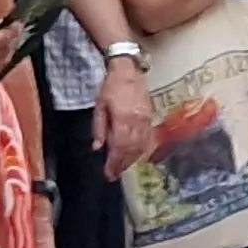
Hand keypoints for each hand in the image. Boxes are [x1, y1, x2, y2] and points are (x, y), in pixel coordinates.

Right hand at [0, 22, 20, 81]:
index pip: (2, 40)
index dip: (12, 31)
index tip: (16, 23)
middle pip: (6, 51)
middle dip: (12, 40)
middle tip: (14, 30)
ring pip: (3, 61)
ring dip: (8, 50)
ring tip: (8, 40)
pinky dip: (2, 60)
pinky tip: (0, 53)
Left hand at [94, 62, 150, 178]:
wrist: (129, 71)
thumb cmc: (111, 87)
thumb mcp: (99, 106)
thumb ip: (98, 127)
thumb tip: (97, 147)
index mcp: (123, 119)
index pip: (118, 147)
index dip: (113, 162)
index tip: (108, 173)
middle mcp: (137, 122)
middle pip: (130, 150)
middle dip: (121, 165)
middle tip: (113, 175)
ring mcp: (146, 121)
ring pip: (140, 147)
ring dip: (131, 160)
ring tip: (122, 168)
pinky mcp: (150, 119)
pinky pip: (147, 139)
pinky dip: (141, 151)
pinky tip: (135, 156)